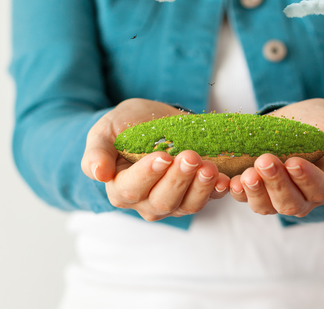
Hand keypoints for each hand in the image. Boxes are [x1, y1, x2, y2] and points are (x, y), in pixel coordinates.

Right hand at [81, 98, 229, 220]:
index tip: (162, 156)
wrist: (151, 119)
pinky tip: (226, 180)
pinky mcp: (195, 193)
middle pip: (162, 201)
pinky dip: (218, 191)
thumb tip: (97, 174)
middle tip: (190, 157)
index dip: (148, 175)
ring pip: (187, 205)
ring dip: (201, 187)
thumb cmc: (124, 126)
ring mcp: (173, 200)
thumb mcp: (105, 131)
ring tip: (209, 167)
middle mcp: (146, 201)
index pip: (132, 189)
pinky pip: (208, 198)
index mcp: (120, 188)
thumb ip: (97, 152)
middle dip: (178, 179)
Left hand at [229, 98, 323, 217]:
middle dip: (276, 183)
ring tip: (247, 174)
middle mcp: (304, 197)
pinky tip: (231, 181)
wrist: (305, 120)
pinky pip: (247, 198)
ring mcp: (279, 195)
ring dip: (255, 192)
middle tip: (265, 161)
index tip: (293, 162)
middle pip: (290, 203)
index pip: (319, 190)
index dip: (306, 179)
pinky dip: (238, 192)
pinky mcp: (258, 187)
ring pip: (266, 206)